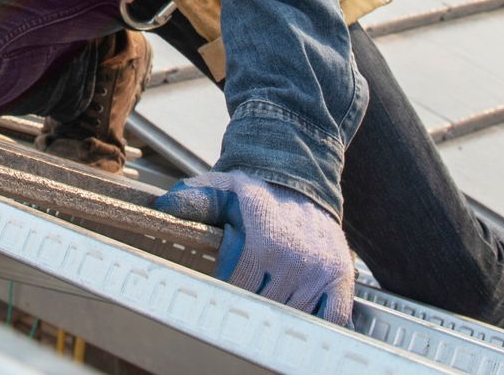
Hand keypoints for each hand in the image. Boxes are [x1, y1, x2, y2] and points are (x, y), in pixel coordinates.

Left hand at [155, 171, 354, 323]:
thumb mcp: (220, 190)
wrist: (300, 180)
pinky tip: (300, 316)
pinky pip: (331, 318)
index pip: (235, 288)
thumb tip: (164, 206)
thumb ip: (193, 201)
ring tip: (265, 299)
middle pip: (261, 306)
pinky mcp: (339, 277)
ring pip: (291, 316)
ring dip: (277, 313)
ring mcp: (318, 270)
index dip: (223, 292)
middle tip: (239, 301)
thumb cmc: (254, 192)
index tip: (217, 292)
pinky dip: (317, 323)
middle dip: (248, 304)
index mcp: (261, 241)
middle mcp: (293, 258)